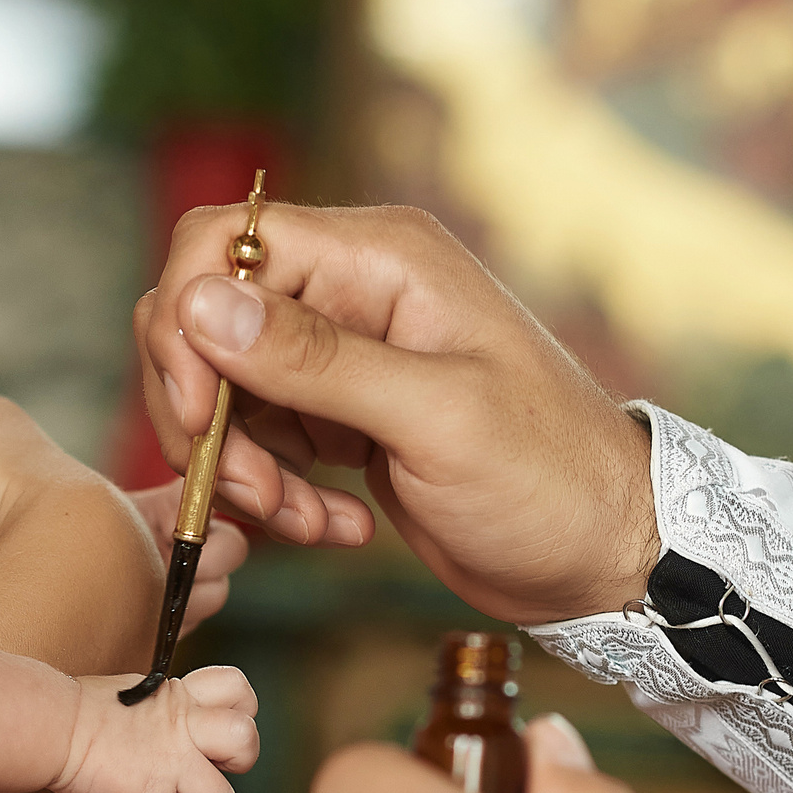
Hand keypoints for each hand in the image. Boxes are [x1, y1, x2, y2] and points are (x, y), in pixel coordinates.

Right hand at [56, 666, 260, 792]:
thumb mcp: (135, 694)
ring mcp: (169, 764)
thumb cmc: (79, 710)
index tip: (220, 727)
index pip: (237, 688)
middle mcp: (182, 729)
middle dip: (239, 762)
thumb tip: (170, 724)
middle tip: (211, 770)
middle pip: (246, 740)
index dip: (242, 710)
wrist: (50, 727)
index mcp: (180, 698)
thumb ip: (163, 708)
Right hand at [134, 204, 661, 624]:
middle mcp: (355, 292)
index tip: (197, 413)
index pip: (224, 241)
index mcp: (381, 258)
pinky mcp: (341, 417)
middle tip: (253, 490)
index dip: (188, 322)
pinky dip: (277, 491)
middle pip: (207, 318)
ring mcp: (344, 357)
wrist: (603, 552)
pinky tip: (337, 526)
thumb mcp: (435, 417)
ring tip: (307, 520)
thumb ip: (316, 360)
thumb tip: (202, 302)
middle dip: (207, 412)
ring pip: (224, 389)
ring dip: (243, 467)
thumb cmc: (549, 478)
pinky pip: (261, 439)